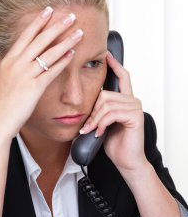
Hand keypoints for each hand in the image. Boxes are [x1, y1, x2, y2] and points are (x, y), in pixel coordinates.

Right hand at [0, 7, 82, 142]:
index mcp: (8, 61)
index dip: (38, 22)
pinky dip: (63, 61)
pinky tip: (72, 54)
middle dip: (57, 25)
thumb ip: (13, 70)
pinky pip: (51, 71)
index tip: (49, 10)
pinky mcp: (33, 88)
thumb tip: (21, 65)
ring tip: (79, 32)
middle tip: (71, 15)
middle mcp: (16, 64)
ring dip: (66, 40)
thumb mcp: (4, 81)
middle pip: (40, 39)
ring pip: (49, 52)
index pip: (25, 35)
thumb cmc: (1, 105)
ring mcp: (25, 75)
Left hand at [80, 53, 146, 172]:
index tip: (106, 55)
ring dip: (95, 119)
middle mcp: (132, 100)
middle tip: (87, 126)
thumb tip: (82, 102)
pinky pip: (111, 113)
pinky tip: (100, 133)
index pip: (122, 76)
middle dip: (92, 111)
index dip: (114, 64)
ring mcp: (134, 107)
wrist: (126, 161)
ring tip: (92, 131)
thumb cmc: (114, 143)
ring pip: (106, 103)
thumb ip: (98, 110)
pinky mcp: (135, 116)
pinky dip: (101, 124)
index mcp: (125, 100)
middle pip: (105, 94)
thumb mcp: (102, 123)